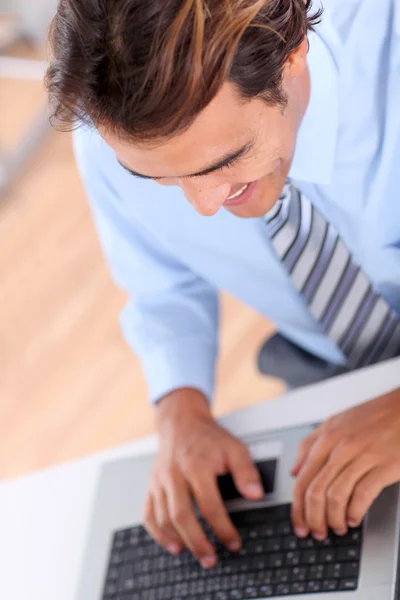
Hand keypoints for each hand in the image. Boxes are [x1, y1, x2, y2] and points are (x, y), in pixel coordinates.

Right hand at [143, 388, 263, 567]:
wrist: (181, 423)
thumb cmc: (208, 438)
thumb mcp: (234, 448)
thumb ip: (246, 471)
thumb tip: (256, 494)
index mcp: (196, 465)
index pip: (209, 504)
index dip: (222, 528)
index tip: (234, 543)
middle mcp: (174, 474)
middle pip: (182, 515)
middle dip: (197, 542)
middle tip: (211, 560)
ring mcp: (160, 481)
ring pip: (164, 517)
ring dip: (179, 540)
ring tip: (196, 554)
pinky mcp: (151, 486)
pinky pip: (149, 514)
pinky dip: (158, 534)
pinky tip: (172, 544)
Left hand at [291, 388, 399, 539]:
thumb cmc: (372, 415)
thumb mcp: (335, 422)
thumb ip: (310, 444)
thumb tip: (294, 471)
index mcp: (326, 437)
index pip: (302, 479)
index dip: (297, 507)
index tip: (298, 523)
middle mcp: (340, 446)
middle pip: (315, 491)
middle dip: (312, 518)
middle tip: (315, 533)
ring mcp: (362, 455)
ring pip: (336, 495)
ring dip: (333, 519)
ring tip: (337, 528)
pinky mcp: (384, 465)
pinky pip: (363, 494)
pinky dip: (355, 511)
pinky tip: (355, 519)